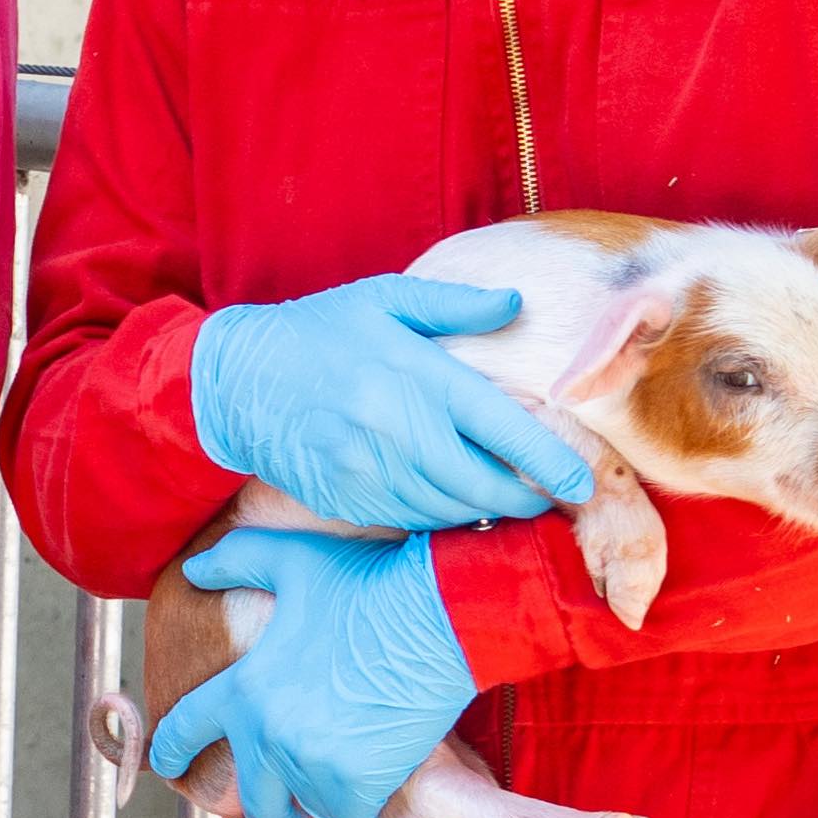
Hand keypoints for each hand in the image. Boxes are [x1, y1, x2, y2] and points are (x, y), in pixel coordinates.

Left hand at [150, 526, 475, 817]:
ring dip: (317, 798)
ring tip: (336, 777)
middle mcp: (268, 735)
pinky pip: (347, 814)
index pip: (185, 731)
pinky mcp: (359, 785)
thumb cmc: (368, 585)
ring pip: (306, 808)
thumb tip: (192, 571)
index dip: (171, 751)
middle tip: (280, 806)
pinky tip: (371, 776)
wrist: (438, 618)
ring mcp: (313, 765)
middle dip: (264, 807)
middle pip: (252, 800)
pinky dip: (357, 803)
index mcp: (244, 689)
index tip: (169, 766)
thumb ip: (234, 560)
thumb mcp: (291, 558)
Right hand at [189, 274, 594, 532]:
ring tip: (508, 499)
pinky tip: (454, 501)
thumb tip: (516, 302)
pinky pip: (411, 519)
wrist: (234, 381)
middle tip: (549, 496)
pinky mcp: (345, 499)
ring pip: (449, 509)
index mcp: (413, 375)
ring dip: (486, 510)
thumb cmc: (318, 332)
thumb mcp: (384, 299)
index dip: (549, 461)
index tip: (583, 481)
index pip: (500, 427)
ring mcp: (367, 470)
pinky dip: (442, 517)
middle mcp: (393, 428)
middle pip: (483, 484)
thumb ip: (455, 303)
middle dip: (525, 498)